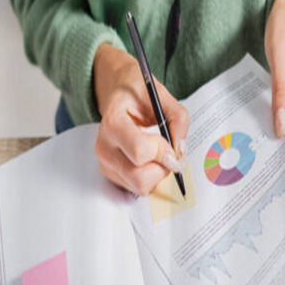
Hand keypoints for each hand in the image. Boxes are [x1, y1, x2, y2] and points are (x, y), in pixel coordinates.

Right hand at [93, 44, 188, 194]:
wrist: (119, 96)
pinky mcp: (111, 175)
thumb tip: (180, 152)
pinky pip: (138, 189)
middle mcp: (104, 147)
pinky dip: (150, 178)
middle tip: (167, 152)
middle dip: (161, 168)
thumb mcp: (162, 96)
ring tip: (157, 155)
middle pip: (139, 177)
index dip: (162, 151)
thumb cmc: (139, 95)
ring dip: (157, 174)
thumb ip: (178, 121)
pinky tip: (149, 161)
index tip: (170, 143)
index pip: (139, 150)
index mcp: (113, 122)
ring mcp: (105, 164)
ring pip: (140, 187)